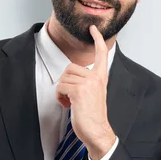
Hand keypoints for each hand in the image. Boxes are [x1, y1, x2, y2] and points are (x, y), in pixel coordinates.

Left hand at [55, 25, 115, 159]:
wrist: (97, 131)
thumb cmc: (92, 114)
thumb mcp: (93, 93)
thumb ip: (86, 81)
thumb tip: (70, 77)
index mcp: (101, 77)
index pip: (101, 54)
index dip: (97, 40)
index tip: (93, 28)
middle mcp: (96, 78)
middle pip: (70, 68)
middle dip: (65, 82)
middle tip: (71, 96)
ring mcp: (88, 84)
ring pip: (63, 78)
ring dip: (62, 91)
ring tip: (71, 102)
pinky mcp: (79, 91)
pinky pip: (60, 87)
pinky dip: (59, 97)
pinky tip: (68, 105)